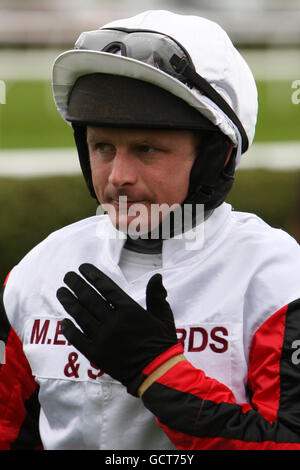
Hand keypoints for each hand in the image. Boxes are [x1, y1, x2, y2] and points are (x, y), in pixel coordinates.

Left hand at [56, 264, 179, 395]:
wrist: (157, 373)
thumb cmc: (162, 343)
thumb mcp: (163, 316)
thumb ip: (156, 295)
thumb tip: (156, 275)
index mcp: (130, 310)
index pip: (106, 287)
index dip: (92, 276)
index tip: (82, 268)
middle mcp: (114, 321)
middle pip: (89, 298)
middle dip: (76, 284)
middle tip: (67, 276)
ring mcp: (103, 338)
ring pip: (80, 315)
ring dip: (69, 302)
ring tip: (61, 292)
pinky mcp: (96, 354)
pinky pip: (77, 338)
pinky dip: (69, 329)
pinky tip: (63, 321)